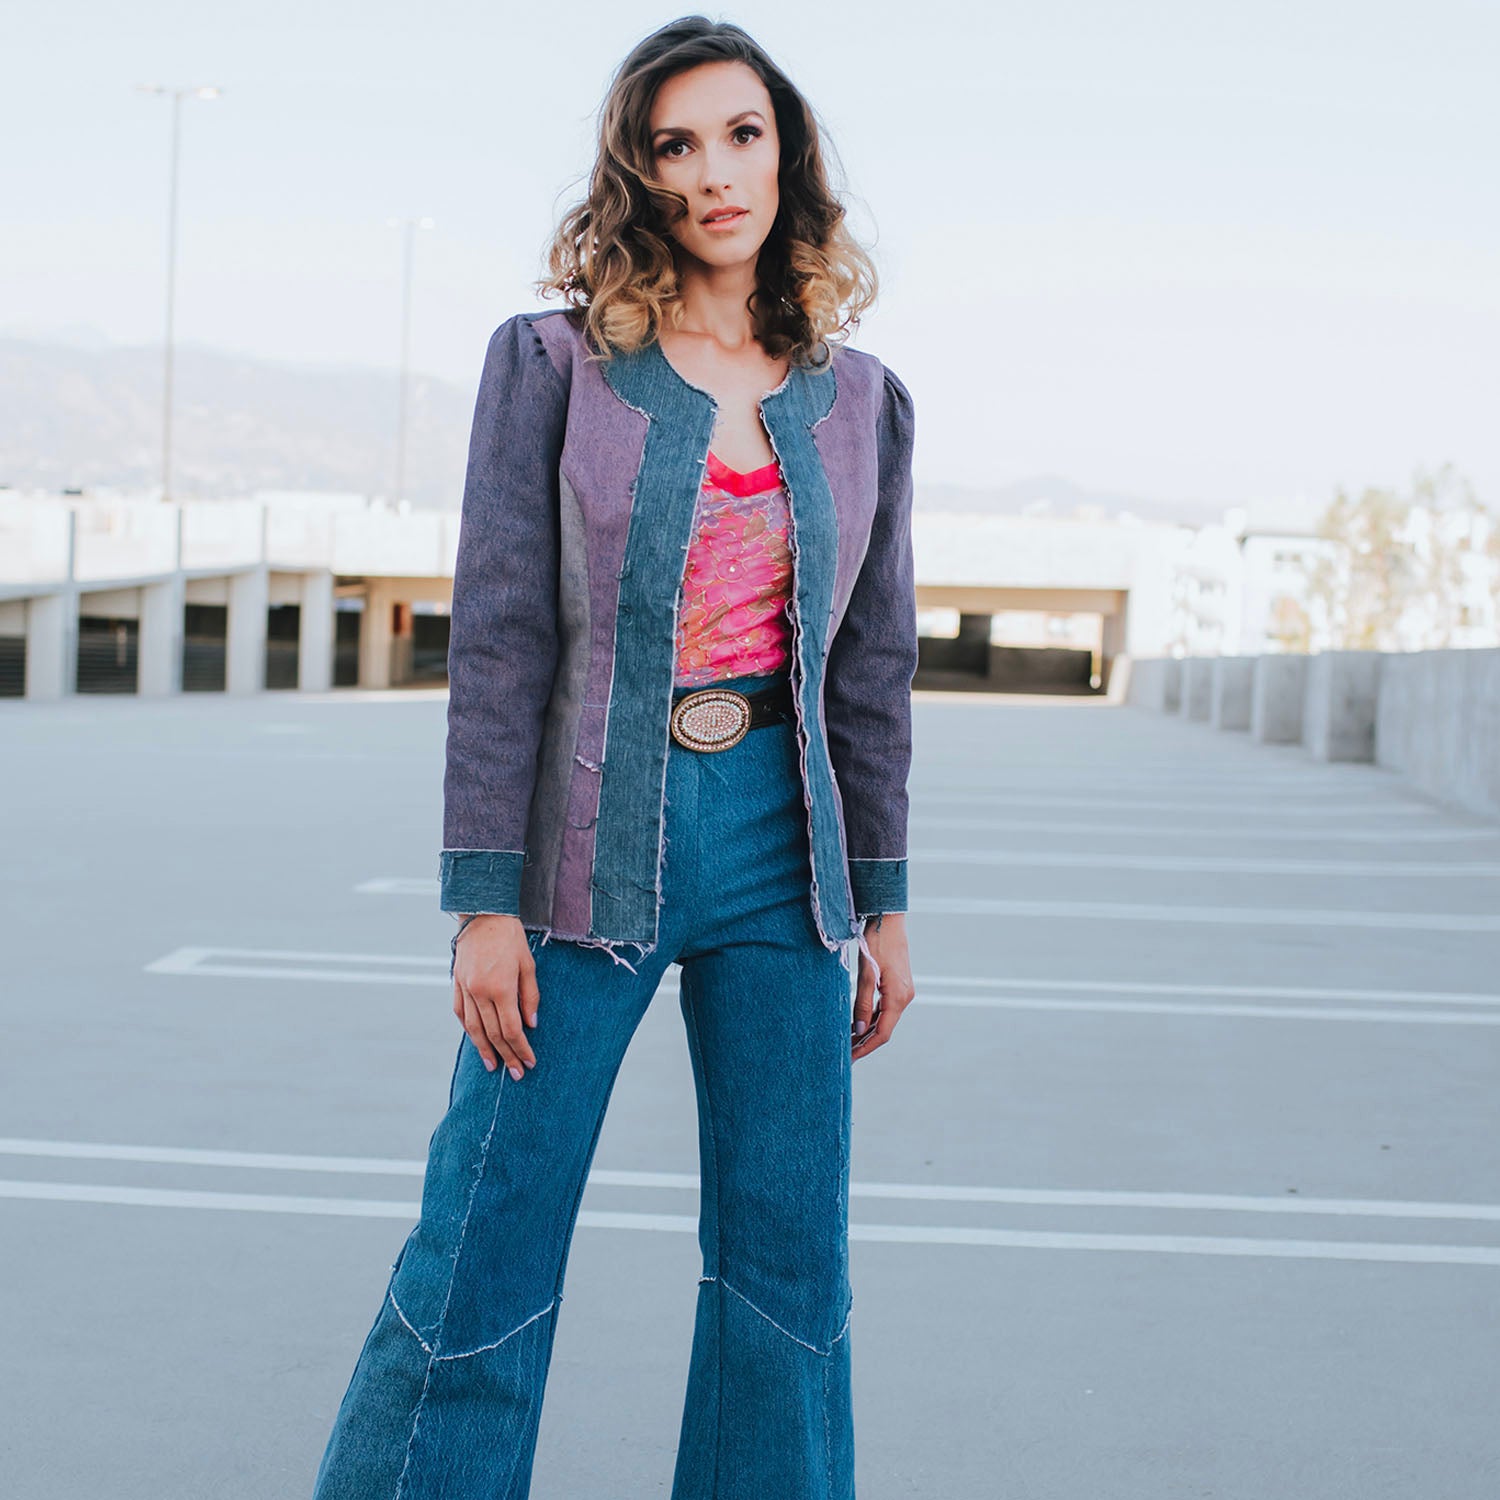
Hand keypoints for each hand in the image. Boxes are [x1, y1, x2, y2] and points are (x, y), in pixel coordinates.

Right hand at [451, 914, 539, 1080]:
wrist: (484, 915)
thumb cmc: (511, 939)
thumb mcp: (528, 966)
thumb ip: (530, 997)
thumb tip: (531, 1024)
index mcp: (501, 988)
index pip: (511, 1029)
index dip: (521, 1048)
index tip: (529, 1062)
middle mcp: (480, 992)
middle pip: (493, 1034)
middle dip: (506, 1055)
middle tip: (516, 1073)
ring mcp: (465, 989)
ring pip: (473, 1028)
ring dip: (484, 1049)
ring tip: (493, 1065)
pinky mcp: (456, 983)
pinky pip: (461, 1013)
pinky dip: (468, 1029)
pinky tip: (476, 1040)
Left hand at [850, 912, 915, 1059]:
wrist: (888, 920)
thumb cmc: (876, 943)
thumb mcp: (866, 973)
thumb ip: (862, 1002)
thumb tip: (858, 1029)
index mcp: (898, 997)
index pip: (882, 1033)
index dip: (866, 1047)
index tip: (850, 1058)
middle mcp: (904, 998)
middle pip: (884, 1029)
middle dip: (865, 1043)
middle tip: (845, 1053)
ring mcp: (903, 992)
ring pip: (884, 1020)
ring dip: (867, 1032)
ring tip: (848, 1041)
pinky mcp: (898, 986)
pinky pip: (885, 1009)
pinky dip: (872, 1019)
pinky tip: (858, 1022)